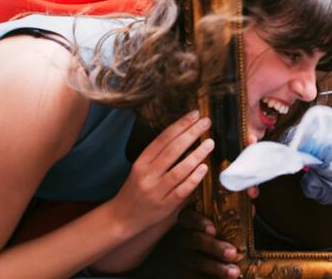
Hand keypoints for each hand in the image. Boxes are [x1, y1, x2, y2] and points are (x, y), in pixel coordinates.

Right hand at [109, 110, 213, 234]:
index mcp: (141, 162)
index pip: (162, 139)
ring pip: (178, 171)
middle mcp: (147, 175)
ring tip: (210, 143)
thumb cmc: (137, 188)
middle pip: (172, 151)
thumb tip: (186, 134)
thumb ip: (161, 154)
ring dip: (196, 155)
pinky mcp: (165, 207)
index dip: (180, 125)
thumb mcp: (142, 168)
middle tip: (206, 122)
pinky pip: (181, 191)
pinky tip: (204, 168)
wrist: (122, 217)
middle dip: (190, 134)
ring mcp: (156, 191)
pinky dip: (193, 179)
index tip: (195, 114)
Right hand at [177, 208, 241, 278]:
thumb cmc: (224, 235)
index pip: (187, 216)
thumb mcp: (232, 221)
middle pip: (192, 239)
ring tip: (234, 272)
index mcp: (193, 221)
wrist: (221, 261)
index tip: (212, 228)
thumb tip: (252, 191)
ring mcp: (184, 256)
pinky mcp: (186, 273)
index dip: (197, 221)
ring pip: (196, 260)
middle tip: (232, 252)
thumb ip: (240, 207)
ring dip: (216, 267)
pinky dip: (211, 278)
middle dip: (213, 246)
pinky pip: (194, 276)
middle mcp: (185, 237)